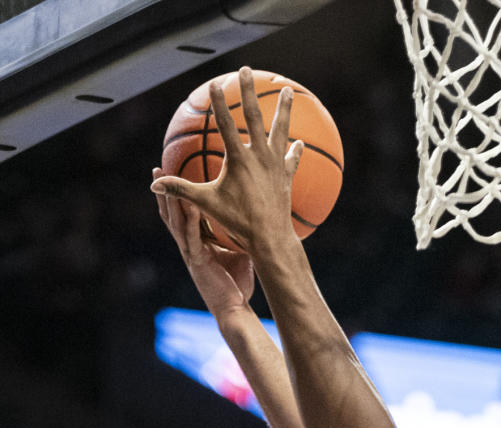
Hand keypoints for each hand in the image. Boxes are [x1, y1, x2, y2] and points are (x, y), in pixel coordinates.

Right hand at [151, 66, 301, 252]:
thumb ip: (180, 190)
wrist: (270, 239)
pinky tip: (299, 142)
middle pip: (254, 116)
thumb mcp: (206, 204)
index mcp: (238, 159)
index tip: (215, 83)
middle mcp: (259, 156)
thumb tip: (154, 185)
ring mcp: (275, 165)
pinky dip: (295, 150)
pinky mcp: (287, 176)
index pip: (224, 123)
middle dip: (248, 91)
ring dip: (284, 109)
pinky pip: (291, 159)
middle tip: (246, 70)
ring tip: (287, 90)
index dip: (218, 102)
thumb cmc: (237, 222)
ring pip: (281, 129)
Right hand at [152, 168, 254, 320]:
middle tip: (157, 167)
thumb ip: (237, 234)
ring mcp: (191, 255)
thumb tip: (251, 215)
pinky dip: (192, 221)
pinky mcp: (197, 263)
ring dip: (171, 200)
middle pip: (171, 214)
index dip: (175, 195)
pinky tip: (193, 204)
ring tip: (165, 179)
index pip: (182, 215)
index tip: (170, 172)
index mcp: (196, 243)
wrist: (235, 310)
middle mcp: (190, 247)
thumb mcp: (239, 253)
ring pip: (176, 223)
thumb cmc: (238, 285)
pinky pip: (192, 238)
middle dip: (164, 191)